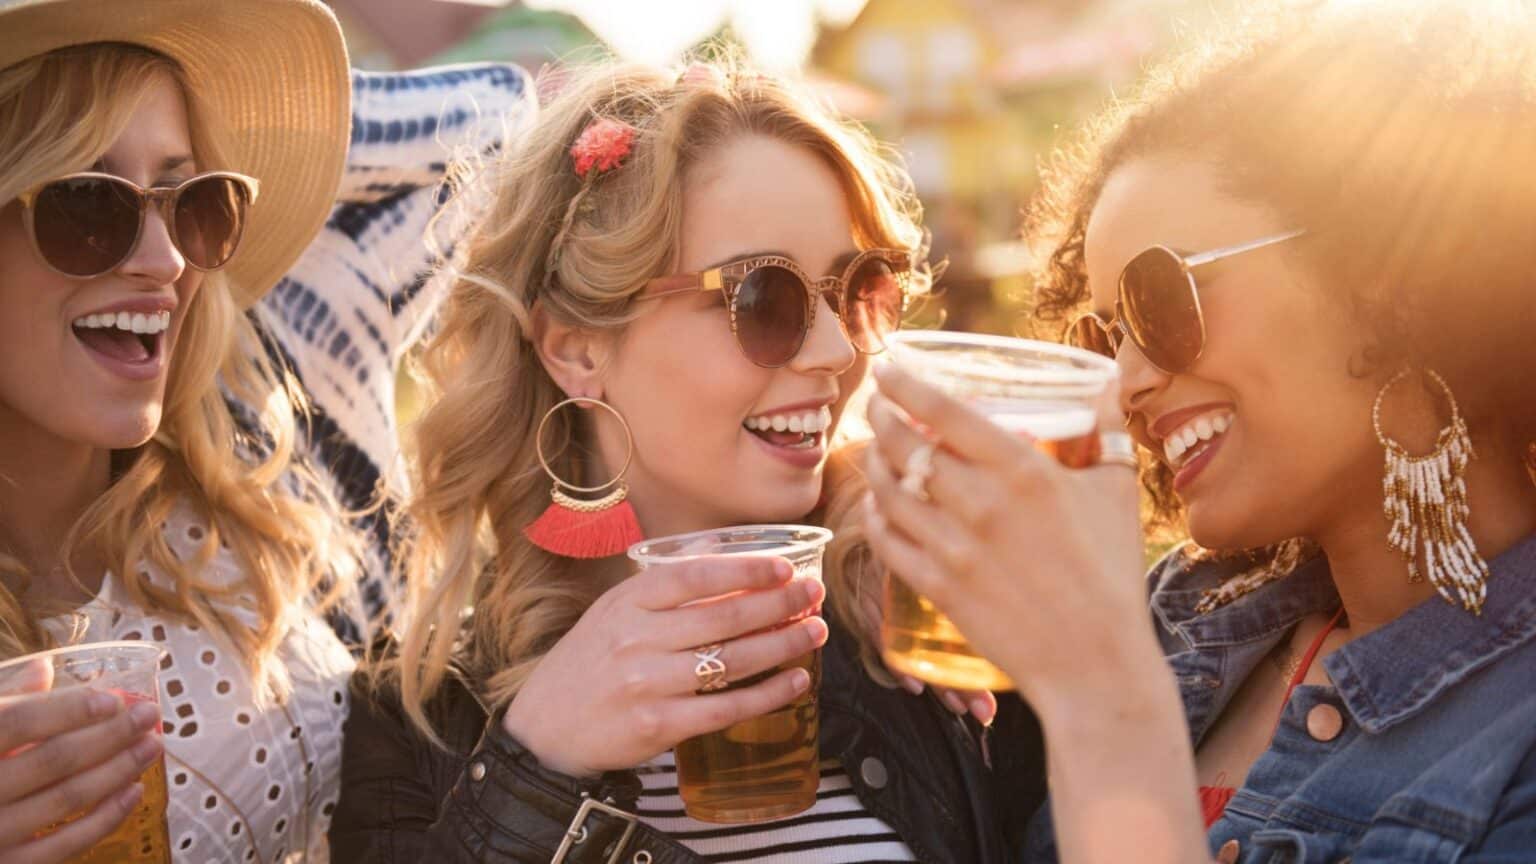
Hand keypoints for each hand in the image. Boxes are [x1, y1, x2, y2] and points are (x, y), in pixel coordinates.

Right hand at [0, 659, 164, 863]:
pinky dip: (106, 818)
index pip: (18, 721)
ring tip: (152, 746)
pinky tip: (135, 791)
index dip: (68, 709)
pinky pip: (65, 845)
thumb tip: (43, 668)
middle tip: (150, 716)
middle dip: (110, 735)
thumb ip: (4, 702)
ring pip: (66, 798)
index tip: (114, 700)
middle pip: (53, 759)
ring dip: (118, 770)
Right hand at [502, 555, 829, 776]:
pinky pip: (726, 708)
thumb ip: (665, 585)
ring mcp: (647, 683)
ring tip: (815, 631)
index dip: (746, 569)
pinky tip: (796, 681)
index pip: (695, 576)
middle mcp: (636, 638)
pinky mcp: (658, 725)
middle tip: (814, 594)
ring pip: (732, 660)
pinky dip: (768, 694)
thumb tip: (721, 552)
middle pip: (724, 616)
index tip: (785, 566)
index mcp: (627, 602)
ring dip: (783, 644)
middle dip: (779, 603)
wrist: (545, 730)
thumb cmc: (588, 664)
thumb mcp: (613, 612)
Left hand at [862, 363, 1151, 712]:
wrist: (1097, 663)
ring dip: (872, 463)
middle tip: (877, 407)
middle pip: (904, 444)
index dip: (905, 384)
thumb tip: (1108, 382)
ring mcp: (955, 548)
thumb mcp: (1117, 490)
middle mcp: (981, 504)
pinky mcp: (939, 588)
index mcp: (1023, 471)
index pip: (944, 410)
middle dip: (879, 418)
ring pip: (887, 490)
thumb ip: (1108, 431)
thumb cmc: (1113, 573)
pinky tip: (876, 506)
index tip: (888, 369)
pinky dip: (874, 516)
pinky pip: (887, 541)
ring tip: (875, 451)